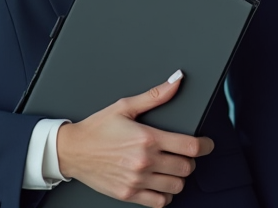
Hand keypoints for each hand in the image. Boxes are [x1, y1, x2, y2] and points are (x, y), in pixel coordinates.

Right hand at [56, 72, 213, 206]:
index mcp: (147, 138)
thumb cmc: (97, 129)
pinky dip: (165, 195)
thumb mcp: (125, 106)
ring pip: (176, 186)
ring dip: (179, 177)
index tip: (206, 144)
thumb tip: (176, 81)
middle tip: (184, 154)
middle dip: (190, 160)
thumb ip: (155, 95)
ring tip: (171, 168)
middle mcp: (144, 161)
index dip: (205, 145)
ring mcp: (137, 179)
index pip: (190, 146)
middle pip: (186, 167)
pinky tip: (161, 184)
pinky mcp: (128, 193)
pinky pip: (159, 202)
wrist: (71, 150)